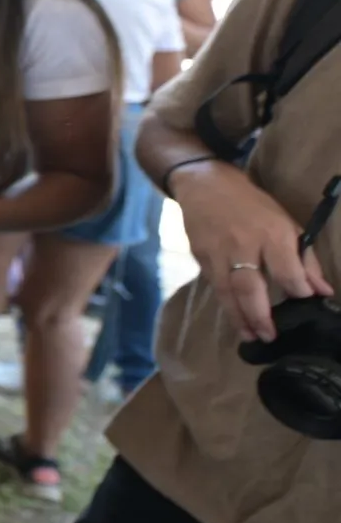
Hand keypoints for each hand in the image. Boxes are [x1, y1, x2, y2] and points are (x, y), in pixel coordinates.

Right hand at [175, 161, 333, 341]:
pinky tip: (236, 318)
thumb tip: (322, 291)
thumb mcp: (286, 224)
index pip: (286, 269)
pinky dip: (226, 304)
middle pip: (249, 287)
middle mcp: (242, 245)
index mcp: (270, 233)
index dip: (297, 290)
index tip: (305, 303)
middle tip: (271, 336)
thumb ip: (304, 259)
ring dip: (239, 318)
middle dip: (260, 315)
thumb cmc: (252, 205)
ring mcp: (216, 252)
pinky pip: (215, 285)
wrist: (205, 185)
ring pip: (227, 292)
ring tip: (251, 336)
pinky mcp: (199, 257)